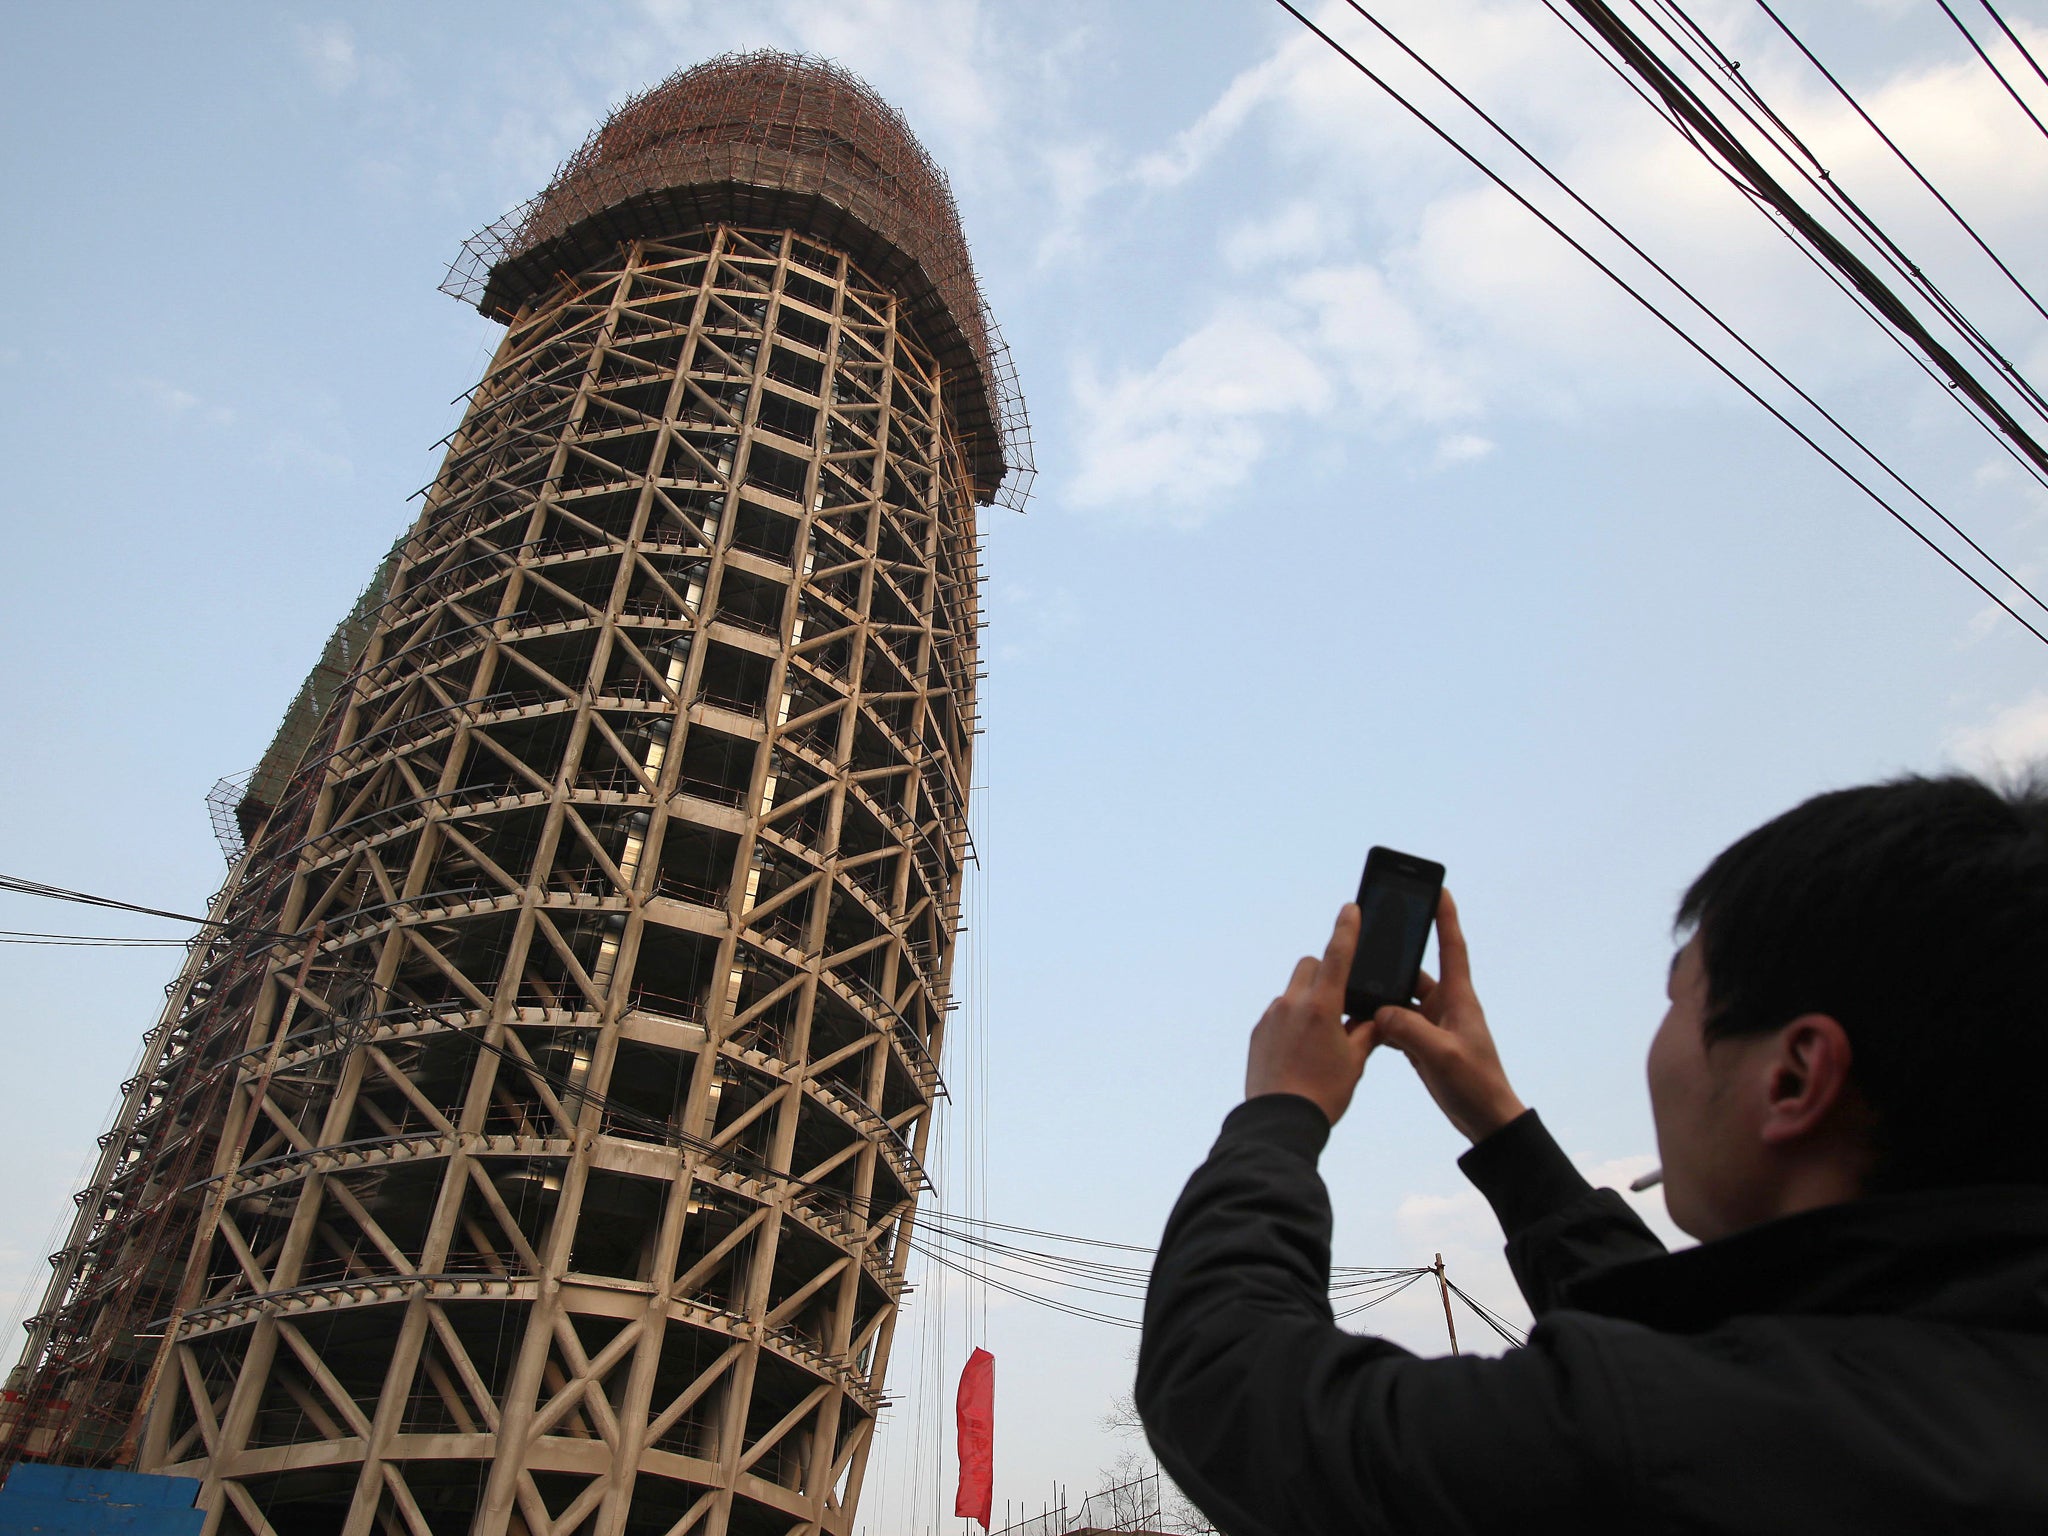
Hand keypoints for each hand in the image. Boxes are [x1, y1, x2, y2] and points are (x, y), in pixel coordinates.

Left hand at [1245, 905, 1376, 1125]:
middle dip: (1326, 973)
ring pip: (1293, 992)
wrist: (1279, 1121)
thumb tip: (1376, 1019)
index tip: (1351, 909)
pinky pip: (1278, 1014)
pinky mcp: (1258, 1032)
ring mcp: (1271, 1017)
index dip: (1347, 929)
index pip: (1337, 955)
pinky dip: (1292, 1021)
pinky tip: (1300, 1051)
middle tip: (1341, 1001)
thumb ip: (1366, 1033)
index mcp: (1321, 1006)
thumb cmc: (1323, 1093)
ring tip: (1320, 1038)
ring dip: (1308, 1001)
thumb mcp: (1355, 1062)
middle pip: (1310, 967)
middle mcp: (1292, 1004)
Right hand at [1368, 890, 1525, 1143]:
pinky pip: (1395, 1023)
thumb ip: (1409, 1029)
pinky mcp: (1423, 1042)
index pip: (1452, 946)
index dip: (1445, 916)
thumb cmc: (1475, 1084)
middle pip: (1413, 972)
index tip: (1439, 888)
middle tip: (1368, 942)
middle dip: (1392, 960)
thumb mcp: (1440, 1054)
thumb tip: (1380, 1011)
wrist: (1485, 1120)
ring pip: (1399, 1000)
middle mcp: (1446, 1005)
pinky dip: (1378, 1023)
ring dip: (1380, 997)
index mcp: (1459, 998)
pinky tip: (1358, 1024)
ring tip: (1353, 989)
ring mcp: (1433, 1023)